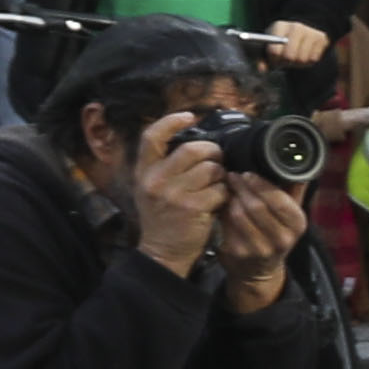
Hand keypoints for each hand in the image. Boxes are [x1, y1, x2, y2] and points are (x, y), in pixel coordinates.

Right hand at [128, 111, 232, 279]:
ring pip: (211, 168)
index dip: (172, 121)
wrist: (163, 252)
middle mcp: (155, 180)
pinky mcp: (193, 208)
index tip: (189, 116)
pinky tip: (219, 200)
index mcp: (144, 172)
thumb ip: (166, 165)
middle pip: (192, 149)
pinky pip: (220, 189)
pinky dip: (224, 193)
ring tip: (218, 183)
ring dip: (221, 174)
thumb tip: (196, 139)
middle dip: (213, 152)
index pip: (152, 136)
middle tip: (217, 160)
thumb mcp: (152, 188)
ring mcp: (174, 194)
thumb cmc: (163, 218)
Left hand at [211, 171, 308, 311]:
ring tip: (227, 188)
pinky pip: (226, 224)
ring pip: (239, 214)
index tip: (248, 173)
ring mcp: (258, 248)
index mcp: (297, 224)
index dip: (261, 184)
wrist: (259, 271)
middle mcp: (281, 239)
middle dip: (242, 187)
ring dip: (230, 197)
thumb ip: (294, 189)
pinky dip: (222, 211)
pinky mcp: (238, 253)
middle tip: (233, 175)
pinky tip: (222, 204)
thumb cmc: (275, 234)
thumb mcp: (290, 214)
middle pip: (257, 206)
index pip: (278, 199)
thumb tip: (296, 160)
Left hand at [261, 21, 330, 68]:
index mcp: (280, 26)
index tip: (274, 61)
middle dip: (285, 62)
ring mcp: (310, 32)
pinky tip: (304, 55)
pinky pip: (313, 59)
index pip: (274, 50)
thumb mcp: (270, 44)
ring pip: (302, 59)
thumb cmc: (282, 40)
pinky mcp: (321, 39)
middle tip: (284, 62)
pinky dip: (307, 61)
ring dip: (297, 63)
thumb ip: (262, 58)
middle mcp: (296, 27)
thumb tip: (261, 70)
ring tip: (294, 58)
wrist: (305, 28)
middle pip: (289, 56)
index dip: (273, 60)